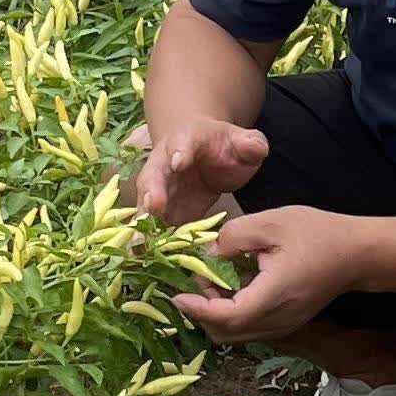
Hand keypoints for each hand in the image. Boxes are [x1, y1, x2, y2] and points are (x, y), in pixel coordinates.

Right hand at [127, 113, 268, 225]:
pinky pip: (152, 225)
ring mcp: (159, 189)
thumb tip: (254, 147)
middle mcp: (164, 163)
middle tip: (154, 205)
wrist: (205, 155)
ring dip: (144, 221)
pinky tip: (146, 255)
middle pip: (154, 174)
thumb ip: (250, 144)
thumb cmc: (225, 147)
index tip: (179, 161)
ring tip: (141, 239)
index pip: (183, 142)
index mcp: (188, 140)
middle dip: (153, 189)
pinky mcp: (162, 212)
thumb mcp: (242, 142)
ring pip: (147, 203)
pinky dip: (149, 239)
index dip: (180, 151)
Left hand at [171, 206, 373, 343]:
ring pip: (235, 335)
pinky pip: (248, 329)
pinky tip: (230, 287)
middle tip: (197, 279)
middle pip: (226, 333)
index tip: (178, 294)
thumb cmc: (317, 234)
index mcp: (275, 295)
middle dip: (201, 311)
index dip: (198, 309)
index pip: (228, 316)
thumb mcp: (271, 222)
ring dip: (215, 314)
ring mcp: (282, 327)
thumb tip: (207, 255)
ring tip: (212, 280)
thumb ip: (232, 237)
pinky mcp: (284, 324)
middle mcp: (278, 320)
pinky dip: (230, 315)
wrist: (357, 254)